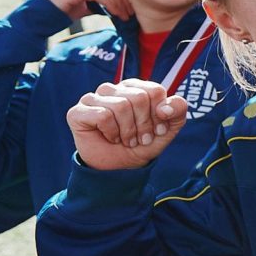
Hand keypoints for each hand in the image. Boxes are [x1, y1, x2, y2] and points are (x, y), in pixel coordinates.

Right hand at [42, 0, 131, 21]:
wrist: (36, 18)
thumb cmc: (58, 14)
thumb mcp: (81, 7)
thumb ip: (96, 4)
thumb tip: (115, 9)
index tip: (131, 3)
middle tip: (131, 11)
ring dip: (120, 2)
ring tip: (125, 16)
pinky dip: (111, 4)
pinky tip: (115, 14)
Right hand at [68, 79, 189, 170]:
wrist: (120, 168)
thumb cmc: (141, 144)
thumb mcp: (167, 129)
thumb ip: (177, 111)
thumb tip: (164, 107)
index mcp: (134, 87)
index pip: (155, 91)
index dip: (159, 115)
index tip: (156, 130)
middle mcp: (113, 89)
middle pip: (139, 97)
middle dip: (144, 125)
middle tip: (140, 138)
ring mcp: (93, 98)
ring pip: (121, 106)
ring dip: (128, 131)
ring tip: (126, 140)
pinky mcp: (78, 112)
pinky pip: (103, 116)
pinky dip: (112, 132)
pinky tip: (110, 138)